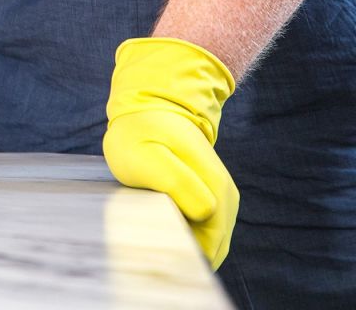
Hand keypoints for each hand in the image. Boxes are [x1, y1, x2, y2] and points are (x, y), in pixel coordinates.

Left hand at [102, 37, 237, 269]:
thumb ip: (177, 183)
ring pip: (210, 244)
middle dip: (184, 257)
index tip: (153, 251)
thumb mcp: (147, 155)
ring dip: (185, 248)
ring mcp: (221, 199)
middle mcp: (226, 197)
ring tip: (153, 238)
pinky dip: (186, 240)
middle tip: (148, 248)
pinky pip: (204, 234)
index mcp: (215, 188)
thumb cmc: (141, 134)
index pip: (209, 245)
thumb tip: (207, 214)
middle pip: (212, 249)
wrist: (150, 110)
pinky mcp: (211, 201)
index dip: (182, 255)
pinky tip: (162, 232)